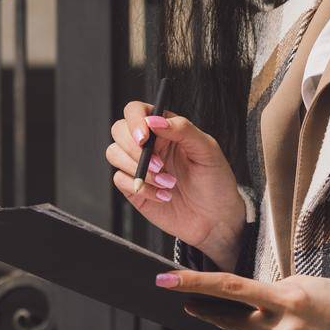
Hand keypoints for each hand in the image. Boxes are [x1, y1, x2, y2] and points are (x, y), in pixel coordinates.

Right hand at [105, 101, 246, 265]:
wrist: (215, 218)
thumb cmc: (215, 181)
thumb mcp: (207, 150)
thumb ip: (183, 129)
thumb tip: (154, 120)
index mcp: (165, 128)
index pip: (136, 111)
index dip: (135, 120)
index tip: (144, 138)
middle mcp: (149, 144)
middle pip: (119, 129)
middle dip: (133, 147)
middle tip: (158, 164)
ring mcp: (140, 166)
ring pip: (114, 153)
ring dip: (139, 169)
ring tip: (167, 182)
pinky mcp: (135, 188)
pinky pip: (121, 180)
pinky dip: (142, 188)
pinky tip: (164, 195)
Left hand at [156, 268, 329, 329]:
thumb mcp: (307, 285)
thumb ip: (275, 294)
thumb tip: (246, 301)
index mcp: (289, 299)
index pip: (231, 289)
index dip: (195, 284)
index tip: (167, 279)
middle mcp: (285, 329)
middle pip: (231, 318)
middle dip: (206, 308)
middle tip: (182, 297)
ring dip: (245, 325)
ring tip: (257, 314)